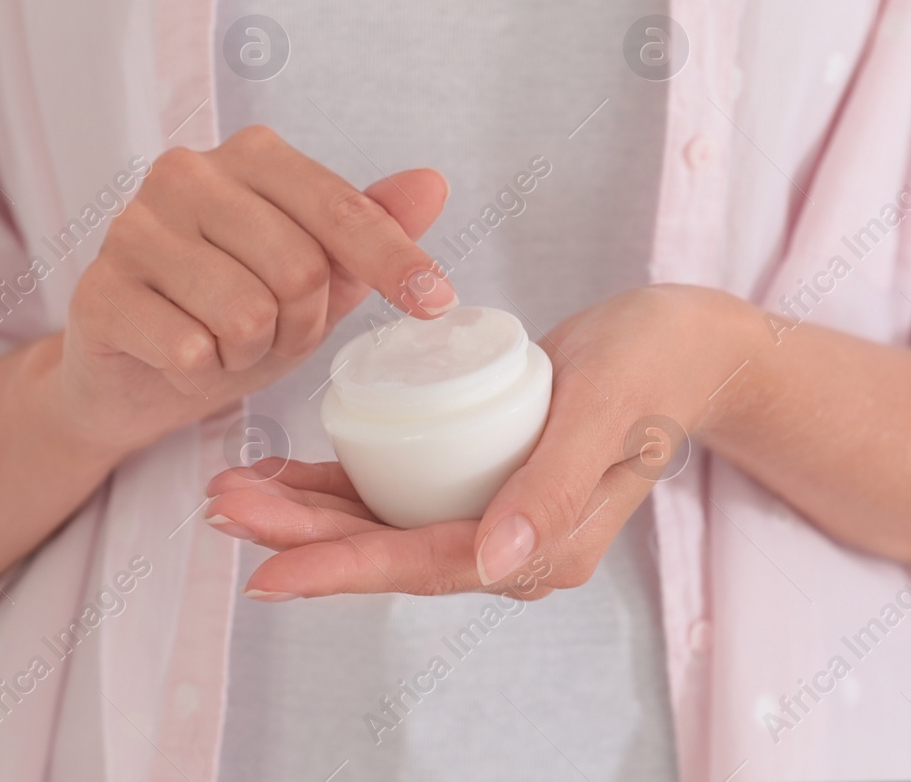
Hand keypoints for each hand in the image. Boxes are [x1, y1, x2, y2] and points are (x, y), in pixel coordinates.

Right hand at [52, 126, 455, 458]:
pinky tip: (176, 358)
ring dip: (247, 353)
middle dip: (300, 324)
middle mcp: (186, 173)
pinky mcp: (97, 290)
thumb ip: (371, 228)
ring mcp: (133, 227)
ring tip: (221, 344)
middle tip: (269, 333)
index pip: (342, 209)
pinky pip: (189, 350)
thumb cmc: (231, 313)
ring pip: (245, 313)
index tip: (438, 303)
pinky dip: (198, 374)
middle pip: (299, 268)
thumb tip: (432, 184)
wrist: (134, 376)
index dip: (395, 262)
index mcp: (250, 155)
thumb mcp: (317, 274)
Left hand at [204, 285, 745, 599]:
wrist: (689, 342)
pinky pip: (400, 495)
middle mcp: (512, 545)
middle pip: (390, 550)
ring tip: (232, 493)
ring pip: (385, 527)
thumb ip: (556, 482)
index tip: (268, 569)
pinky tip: (285, 475)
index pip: (427, 563)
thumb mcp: (608, 404)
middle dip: (302, 538)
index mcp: (544, 545)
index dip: (344, 568)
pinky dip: (341, 487)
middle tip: (222, 509)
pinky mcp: (481, 481)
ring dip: (307, 515)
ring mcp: (496, 516)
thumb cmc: (654, 361)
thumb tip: (494, 561)